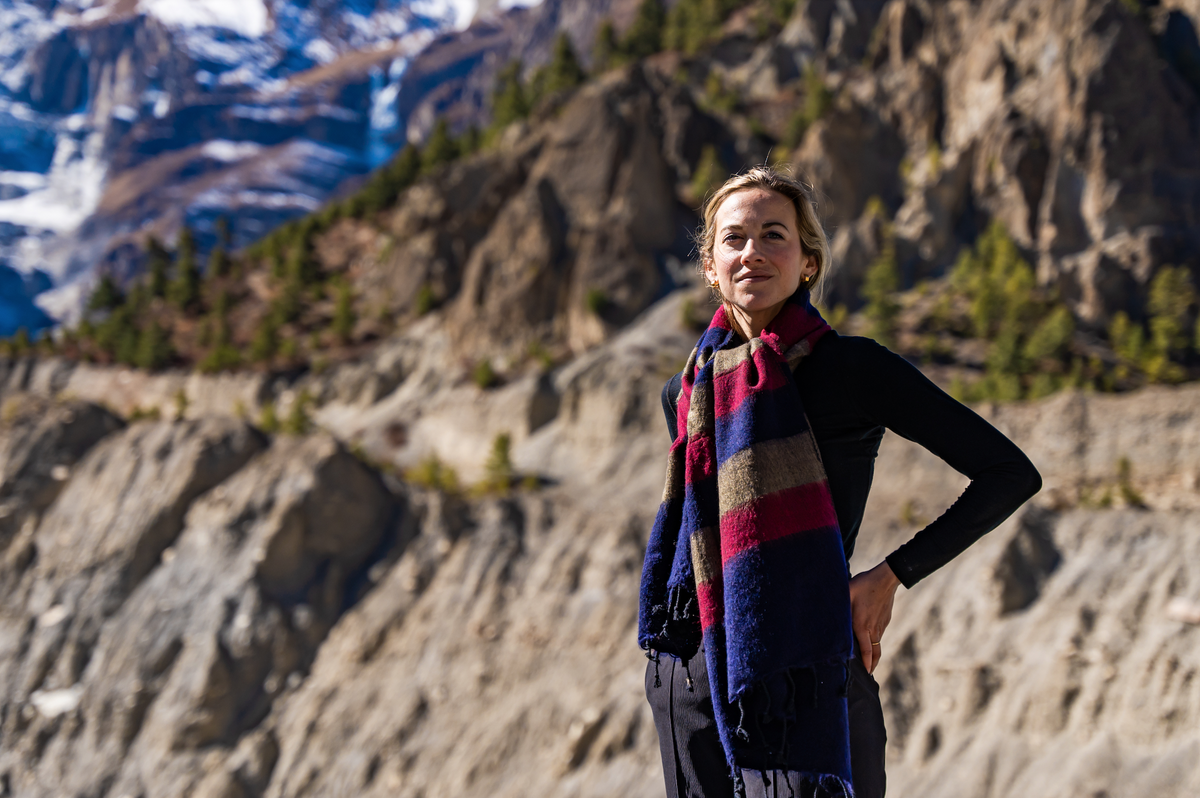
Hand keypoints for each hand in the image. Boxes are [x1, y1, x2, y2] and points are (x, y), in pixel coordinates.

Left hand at [848, 560, 901, 674]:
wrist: (886, 578)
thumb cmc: (864, 585)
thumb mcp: (847, 594)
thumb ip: (838, 607)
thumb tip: (827, 615)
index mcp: (862, 625)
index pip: (867, 651)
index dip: (867, 664)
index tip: (866, 674)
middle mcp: (873, 628)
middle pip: (876, 652)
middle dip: (872, 664)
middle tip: (867, 673)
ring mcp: (881, 624)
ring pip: (878, 643)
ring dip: (873, 653)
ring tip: (867, 659)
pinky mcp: (885, 619)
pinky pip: (880, 633)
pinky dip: (875, 640)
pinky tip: (869, 638)